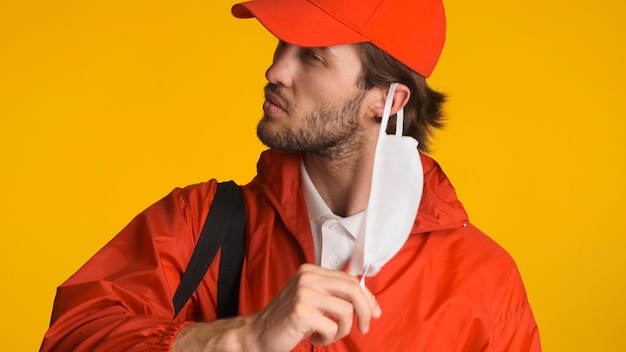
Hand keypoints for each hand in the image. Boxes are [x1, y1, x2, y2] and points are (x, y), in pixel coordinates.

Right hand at [247, 264, 381, 351]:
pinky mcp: (301, 312)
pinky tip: (316, 338)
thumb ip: (335, 296)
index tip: (374, 312)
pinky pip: (332, 327)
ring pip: (346, 310)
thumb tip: (369, 303)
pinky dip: (328, 338)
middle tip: (364, 328)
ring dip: (343, 330)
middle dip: (365, 311)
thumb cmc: (288, 320)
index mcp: (311, 271)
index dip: (367, 297)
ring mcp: (303, 293)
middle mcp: (307, 277)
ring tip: (329, 335)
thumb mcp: (313, 301)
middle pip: (352, 289)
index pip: (349, 279)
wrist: (257, 334)